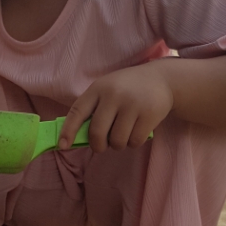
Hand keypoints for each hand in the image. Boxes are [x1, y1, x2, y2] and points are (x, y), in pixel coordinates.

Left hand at [58, 63, 173, 152]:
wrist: (161, 79)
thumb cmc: (127, 88)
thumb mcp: (108, 89)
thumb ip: (94, 109)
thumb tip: (78, 138)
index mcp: (99, 88)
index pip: (77, 111)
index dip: (68, 130)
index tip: (63, 146)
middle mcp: (114, 94)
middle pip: (97, 132)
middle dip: (98, 146)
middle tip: (102, 146)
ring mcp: (132, 104)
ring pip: (117, 141)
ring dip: (118, 144)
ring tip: (124, 133)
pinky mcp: (149, 114)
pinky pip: (134, 141)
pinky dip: (133, 142)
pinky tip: (137, 131)